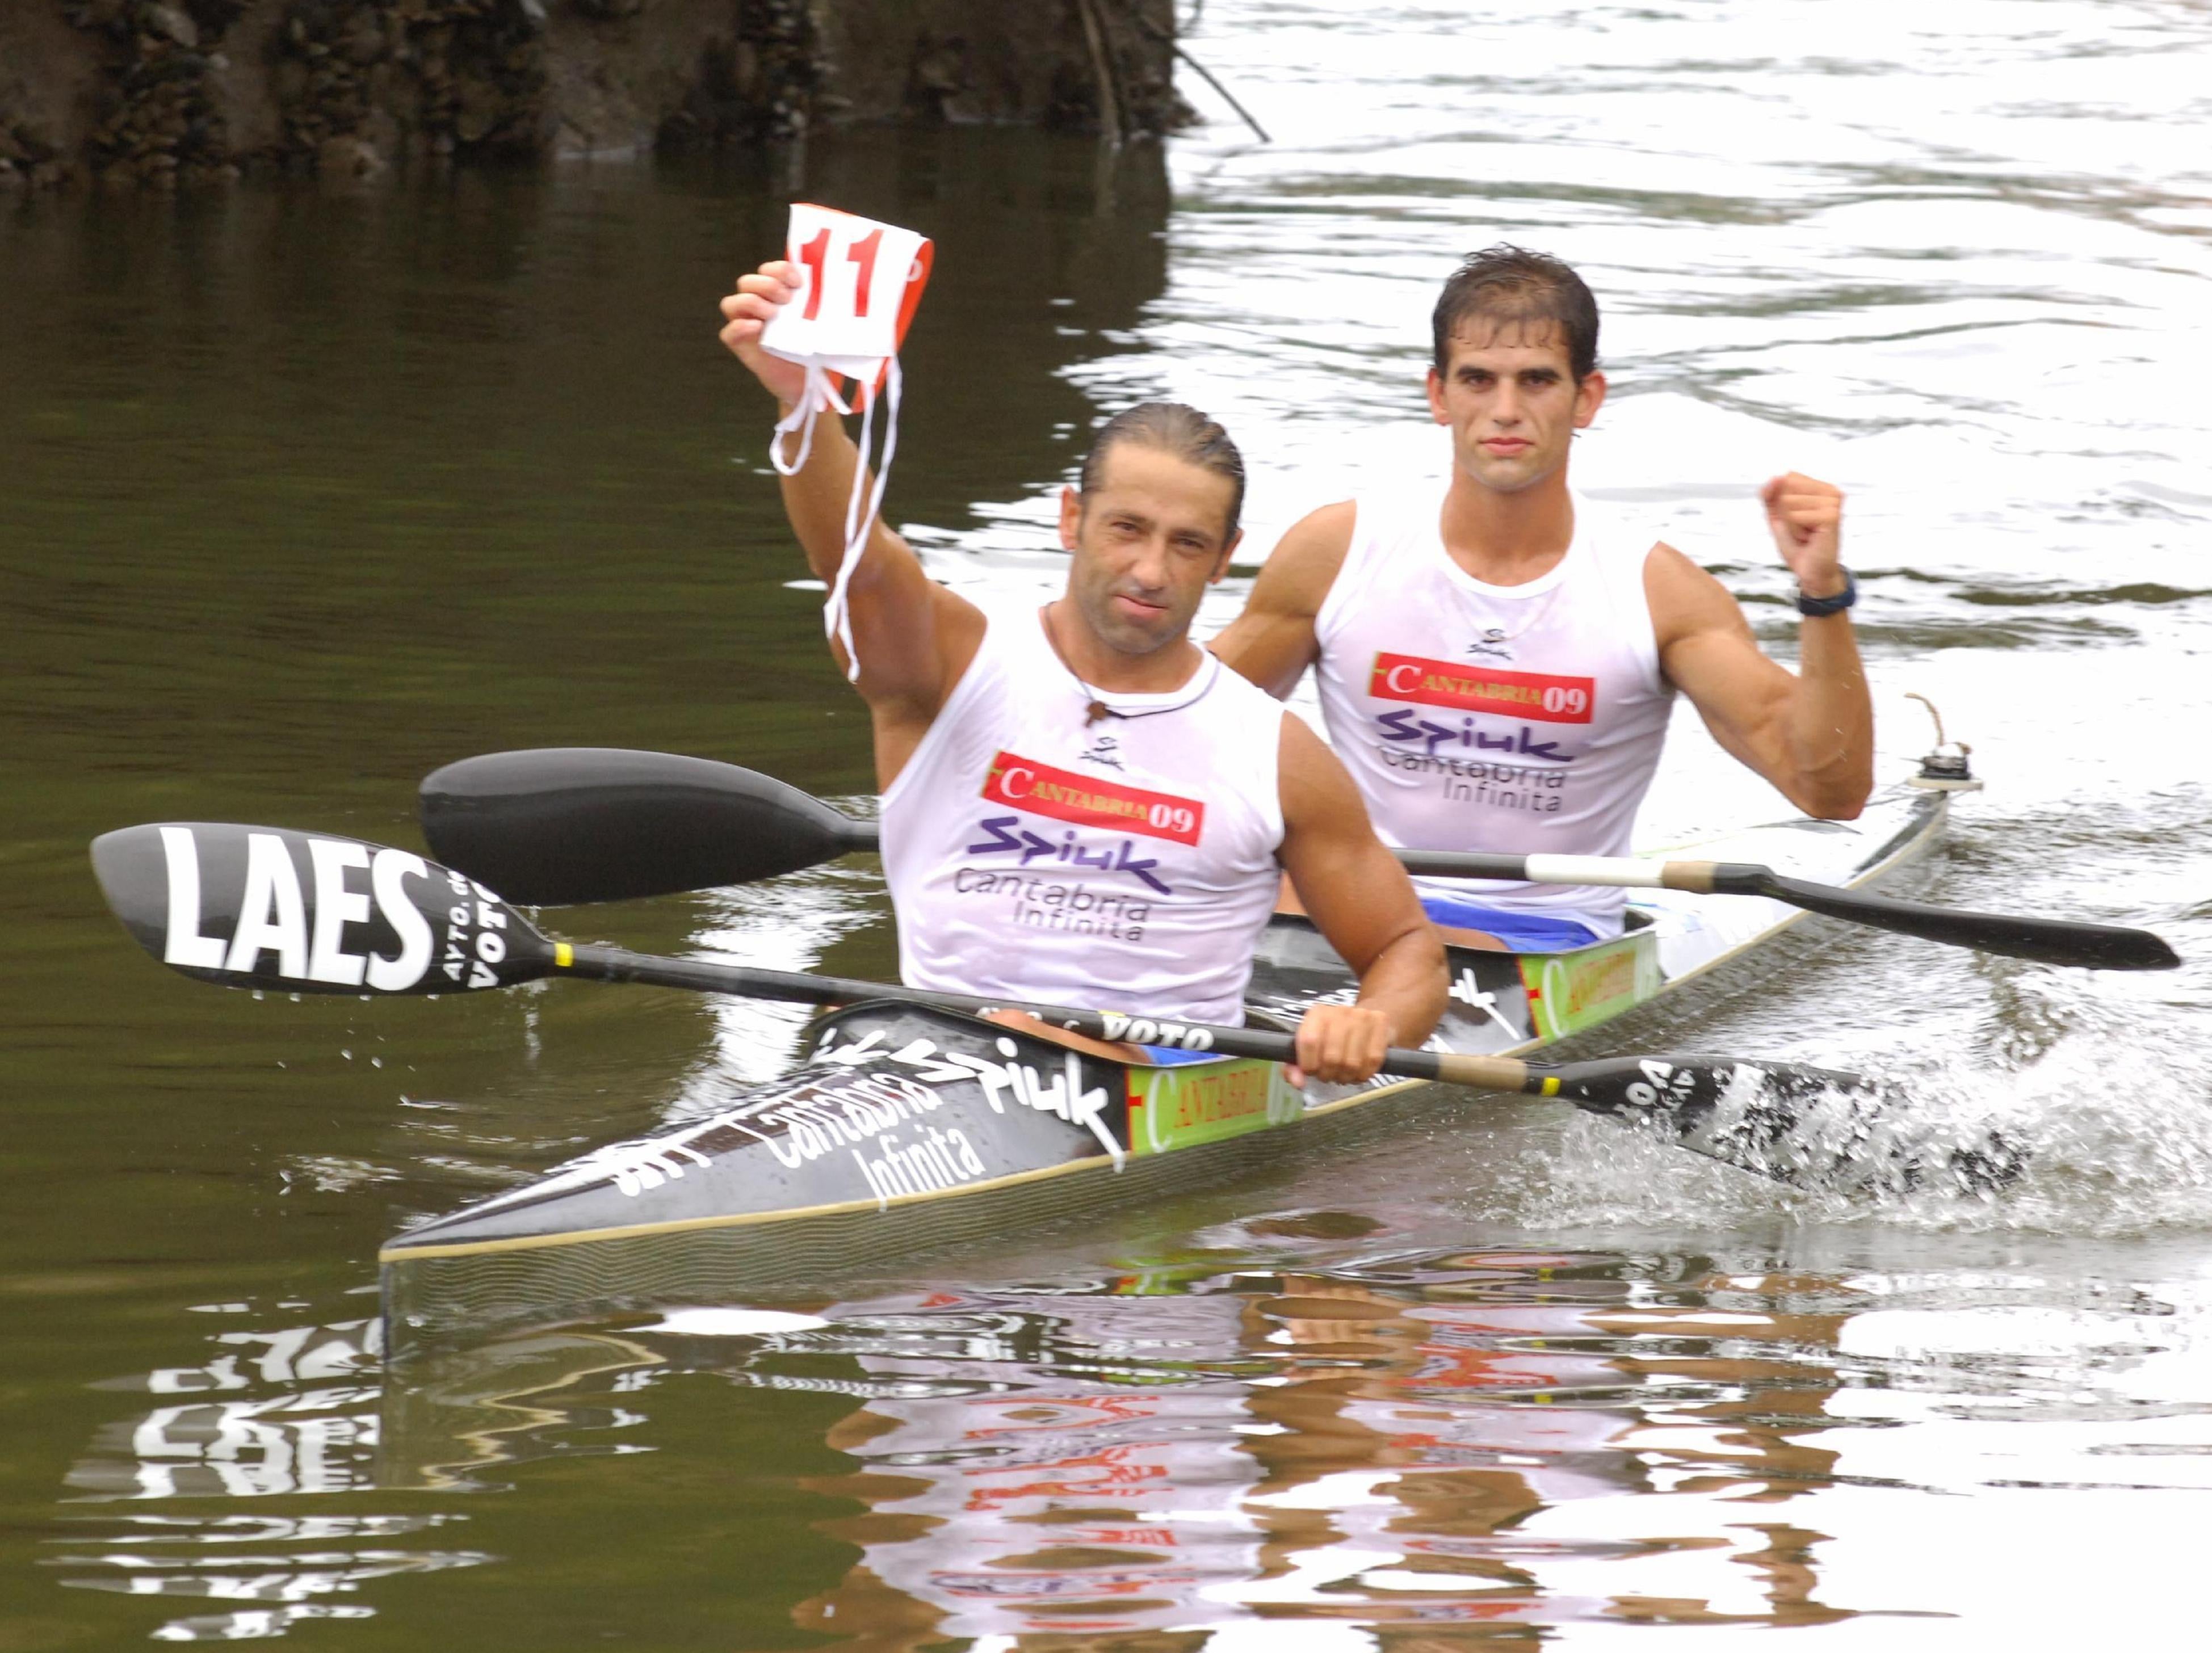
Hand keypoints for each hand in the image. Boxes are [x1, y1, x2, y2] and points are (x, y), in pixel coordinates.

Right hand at [717, 259, 810, 408]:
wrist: (806, 381)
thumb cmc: (812, 348)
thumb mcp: (818, 324)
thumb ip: (817, 305)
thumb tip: (834, 289)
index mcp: (774, 295)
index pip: (768, 270)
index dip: (780, 270)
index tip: (799, 283)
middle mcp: (757, 306)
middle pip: (746, 282)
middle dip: (767, 285)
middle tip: (786, 300)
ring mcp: (745, 325)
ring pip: (731, 303)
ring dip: (751, 302)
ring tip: (773, 314)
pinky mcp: (741, 346)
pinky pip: (728, 333)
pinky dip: (739, 327)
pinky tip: (757, 328)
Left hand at [1287, 1002, 1393, 1087]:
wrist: (1367, 1018)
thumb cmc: (1333, 1037)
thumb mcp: (1309, 1047)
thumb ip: (1295, 1066)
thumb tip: (1298, 1082)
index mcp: (1317, 1013)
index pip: (1308, 1042)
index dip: (1309, 1065)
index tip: (1312, 1071)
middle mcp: (1339, 1011)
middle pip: (1332, 1057)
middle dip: (1329, 1075)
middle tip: (1330, 1075)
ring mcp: (1362, 1016)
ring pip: (1352, 1063)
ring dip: (1346, 1076)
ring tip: (1344, 1073)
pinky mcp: (1380, 1023)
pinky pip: (1373, 1061)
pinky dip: (1364, 1074)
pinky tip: (1359, 1071)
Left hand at [1760, 472, 1845, 596]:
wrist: (1810, 571)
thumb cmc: (1796, 544)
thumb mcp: (1776, 516)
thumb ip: (1770, 495)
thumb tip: (1776, 477)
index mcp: (1820, 487)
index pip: (1785, 480)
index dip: (1781, 505)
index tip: (1795, 520)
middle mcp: (1830, 490)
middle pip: (1785, 491)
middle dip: (1785, 515)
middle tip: (1801, 529)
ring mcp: (1833, 502)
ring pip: (1789, 503)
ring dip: (1791, 524)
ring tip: (1806, 534)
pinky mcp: (1832, 515)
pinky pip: (1796, 515)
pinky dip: (1796, 530)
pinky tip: (1810, 537)